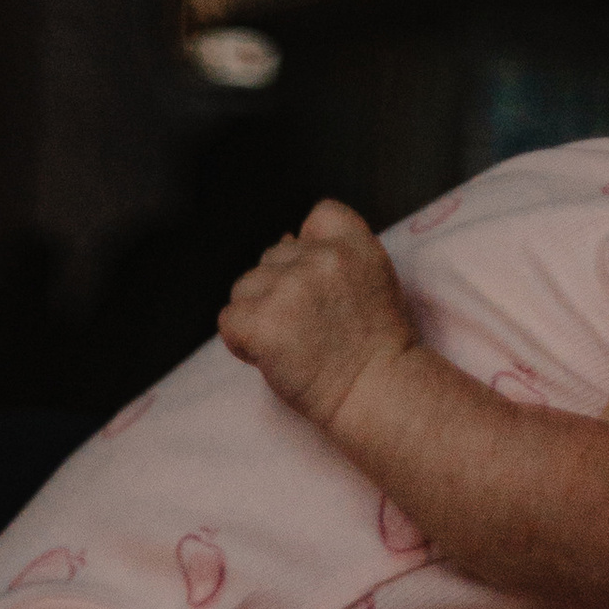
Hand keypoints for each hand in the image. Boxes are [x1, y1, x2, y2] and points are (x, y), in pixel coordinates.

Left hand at [221, 197, 418, 433]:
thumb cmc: (375, 345)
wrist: (378, 393)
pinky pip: (229, 319)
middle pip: (273, 256)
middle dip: (281, 288)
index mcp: (353, 242)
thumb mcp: (372, 278)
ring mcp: (290, 287)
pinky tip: (268, 356)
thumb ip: (334, 254)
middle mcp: (320, 257)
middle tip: (309, 329)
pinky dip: (240, 341)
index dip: (312, 248)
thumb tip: (285, 236)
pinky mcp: (264, 322)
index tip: (324, 286)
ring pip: (245, 286)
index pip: (319, 215)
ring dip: (258, 312)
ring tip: (290, 344)